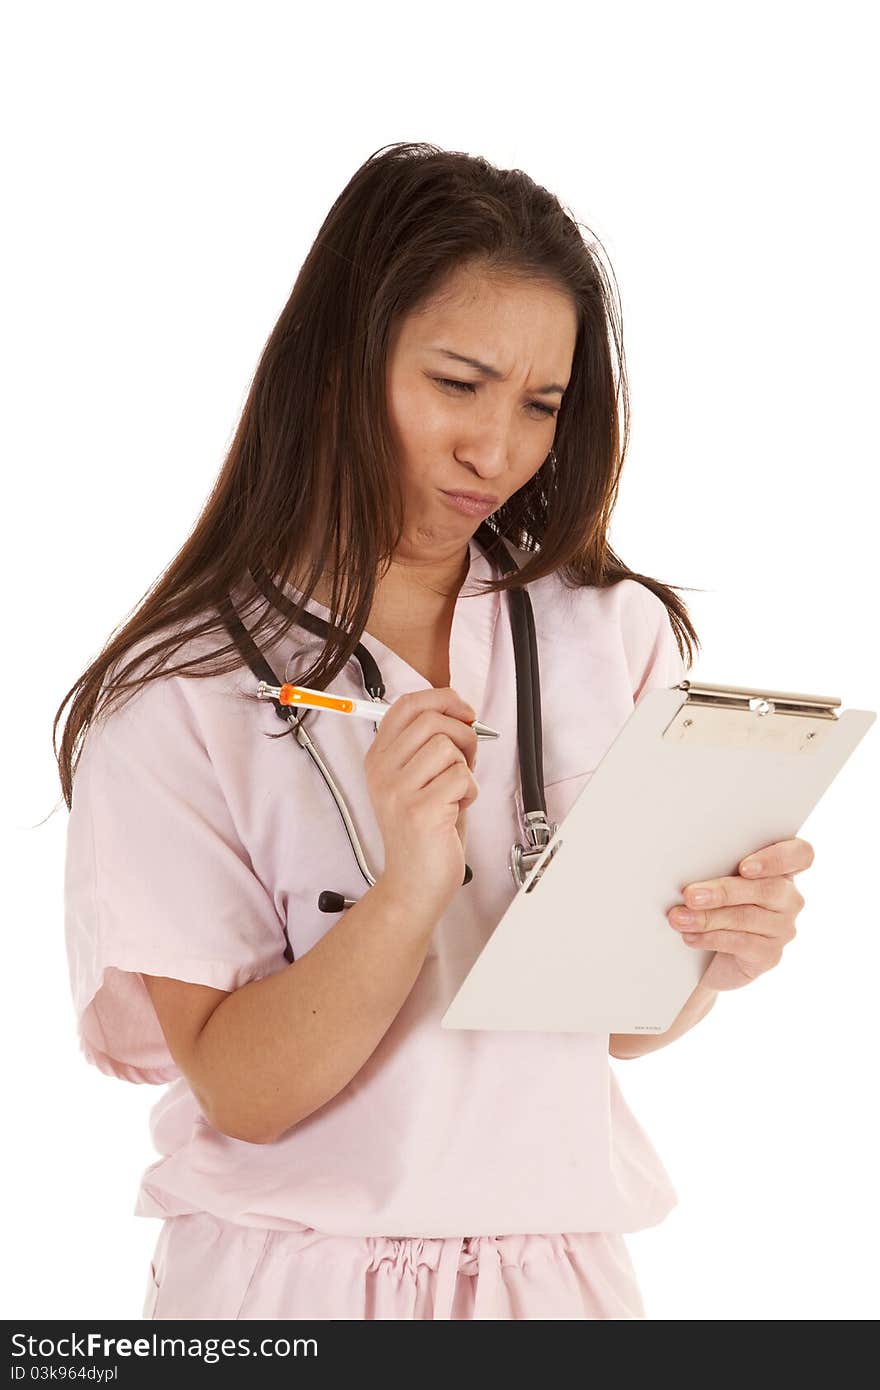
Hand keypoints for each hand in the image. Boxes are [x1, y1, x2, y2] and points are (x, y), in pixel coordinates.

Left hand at [667, 837, 814, 991]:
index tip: (745, 867)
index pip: (800, 854)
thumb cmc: (712, 903)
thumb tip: (687, 862)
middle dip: (724, 891)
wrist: (706, 954)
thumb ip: (715, 866)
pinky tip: (691, 937)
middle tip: (690, 895)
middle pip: (767, 889)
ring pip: (748, 917)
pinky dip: (712, 938)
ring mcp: (783, 928)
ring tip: (679, 918)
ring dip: (708, 917)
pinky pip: (743, 943)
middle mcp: (788, 898)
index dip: (777, 859)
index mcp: (781, 868)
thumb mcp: (715, 879)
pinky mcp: (770, 954)